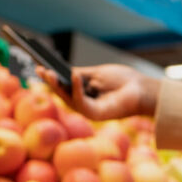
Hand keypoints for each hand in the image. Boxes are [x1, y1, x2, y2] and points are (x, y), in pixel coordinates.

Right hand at [37, 64, 160, 120]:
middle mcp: (83, 103)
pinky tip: (74, 76)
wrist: (142, 89)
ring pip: (68, 99)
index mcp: (83, 92)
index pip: (63, 86)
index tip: (38, 66)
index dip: (51, 77)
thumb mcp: (96, 73)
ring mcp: (88, 110)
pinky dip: (77, 89)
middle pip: (62, 93)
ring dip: (58, 86)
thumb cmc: (123, 81)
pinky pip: (81, 102)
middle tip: (40, 69)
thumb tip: (61, 72)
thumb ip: (79, 74)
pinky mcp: (95, 115)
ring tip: (50, 72)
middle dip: (50, 81)